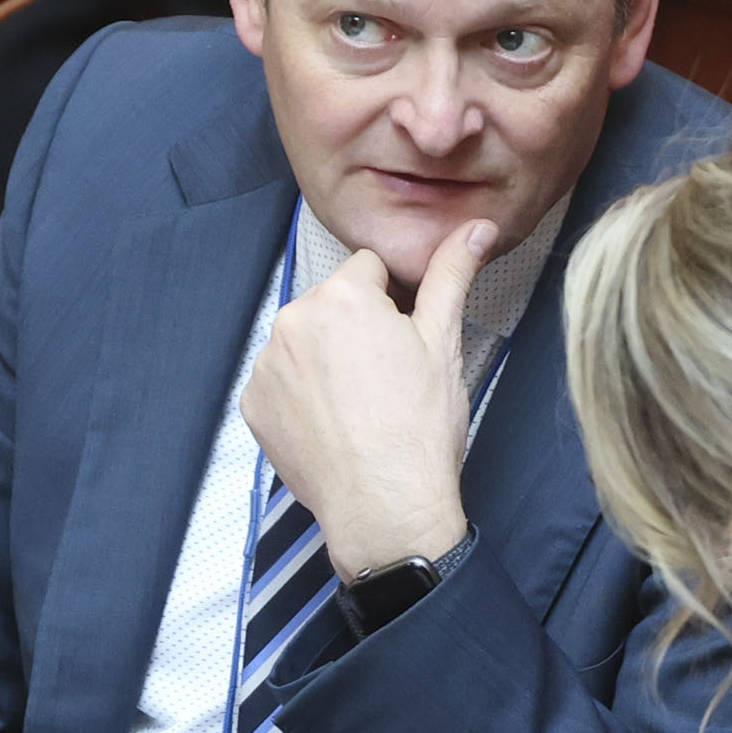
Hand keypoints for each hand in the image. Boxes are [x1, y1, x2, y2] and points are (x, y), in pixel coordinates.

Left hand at [239, 217, 493, 580]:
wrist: (385, 507)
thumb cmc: (419, 428)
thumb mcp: (444, 344)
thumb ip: (452, 275)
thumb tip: (477, 225)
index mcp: (342, 297)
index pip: (368, 270)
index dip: (393, 303)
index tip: (405, 343)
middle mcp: (292, 321)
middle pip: (331, 304)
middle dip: (355, 329)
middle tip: (386, 379)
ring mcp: (266, 366)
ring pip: (304, 342)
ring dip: (325, 360)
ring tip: (360, 406)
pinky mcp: (254, 405)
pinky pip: (280, 382)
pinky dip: (302, 397)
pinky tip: (333, 425)